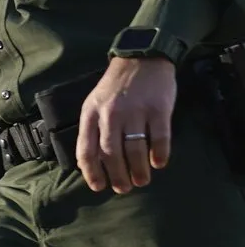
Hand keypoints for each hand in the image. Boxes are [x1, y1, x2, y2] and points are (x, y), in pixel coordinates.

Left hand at [76, 56, 175, 193]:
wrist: (142, 58)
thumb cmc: (115, 87)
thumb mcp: (93, 104)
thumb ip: (91, 130)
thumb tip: (88, 163)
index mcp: (91, 115)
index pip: (87, 150)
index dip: (92, 172)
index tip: (99, 186)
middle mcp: (111, 115)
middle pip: (111, 154)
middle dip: (117, 175)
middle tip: (123, 188)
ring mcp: (136, 111)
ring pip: (135, 149)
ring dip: (138, 170)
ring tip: (141, 181)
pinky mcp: (159, 109)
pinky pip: (159, 137)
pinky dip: (159, 154)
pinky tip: (159, 164)